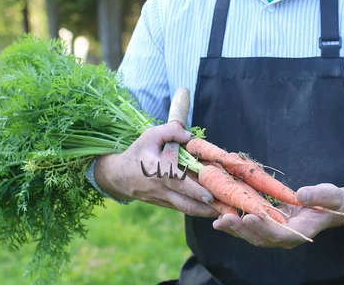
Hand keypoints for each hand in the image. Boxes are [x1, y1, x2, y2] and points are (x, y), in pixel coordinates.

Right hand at [94, 122, 217, 217]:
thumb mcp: (150, 136)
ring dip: (205, 212)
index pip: (178, 182)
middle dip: (206, 207)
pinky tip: (214, 207)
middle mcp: (161, 189)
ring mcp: (163, 199)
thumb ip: (170, 131)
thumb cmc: (138, 153)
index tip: (210, 195)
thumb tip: (190, 136)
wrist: (118, 176)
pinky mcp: (165, 204)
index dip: (194, 190)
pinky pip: (183, 208)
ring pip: (186, 209)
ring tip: (225, 211)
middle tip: (225, 206)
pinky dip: (198, 208)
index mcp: (158, 171)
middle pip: (186, 203)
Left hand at [213, 184, 343, 248]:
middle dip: (242, 229)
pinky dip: (236, 223)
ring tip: (218, 221)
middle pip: (261, 238)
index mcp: (300, 232)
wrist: (328, 207)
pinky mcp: (269, 226)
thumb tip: (303, 194)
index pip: (279, 234)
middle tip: (224, 219)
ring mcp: (276, 233)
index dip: (263, 227)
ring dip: (235, 228)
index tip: (249, 217)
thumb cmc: (330, 201)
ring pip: (252, 235)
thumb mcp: (329, 195)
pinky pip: (251, 227)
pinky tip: (222, 216)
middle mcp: (285, 237)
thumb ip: (318, 196)